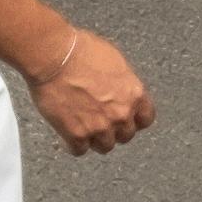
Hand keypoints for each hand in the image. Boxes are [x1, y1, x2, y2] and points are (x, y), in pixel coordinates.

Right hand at [28, 27, 152, 154]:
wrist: (55, 57)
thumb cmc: (81, 51)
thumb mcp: (115, 61)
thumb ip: (123, 83)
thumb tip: (120, 91)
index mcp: (134, 94)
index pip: (146, 119)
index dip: (134, 120)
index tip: (127, 120)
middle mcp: (121, 114)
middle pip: (125, 136)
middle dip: (114, 130)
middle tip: (101, 122)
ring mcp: (99, 127)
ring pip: (104, 146)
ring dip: (95, 139)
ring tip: (85, 130)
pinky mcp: (76, 135)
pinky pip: (79, 150)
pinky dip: (73, 144)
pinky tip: (68, 135)